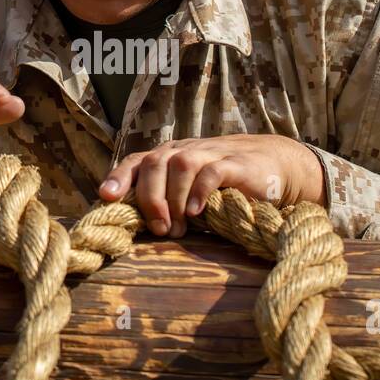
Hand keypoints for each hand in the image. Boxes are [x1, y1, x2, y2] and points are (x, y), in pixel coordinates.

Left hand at [98, 134, 325, 237]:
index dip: (120, 177)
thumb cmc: (224, 185)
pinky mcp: (235, 163)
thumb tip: (134, 228)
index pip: (138, 160)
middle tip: (159, 229)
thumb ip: (167, 201)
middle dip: (150, 198)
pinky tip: (196, 212)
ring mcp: (211, 153)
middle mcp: (185, 150)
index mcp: (170, 156)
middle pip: (155, 163)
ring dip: (173, 199)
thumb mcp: (190, 192)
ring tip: (178, 228)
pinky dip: (199, 191)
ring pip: (180, 164)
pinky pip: (211, 172)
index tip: (106, 197)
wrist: (272, 165)